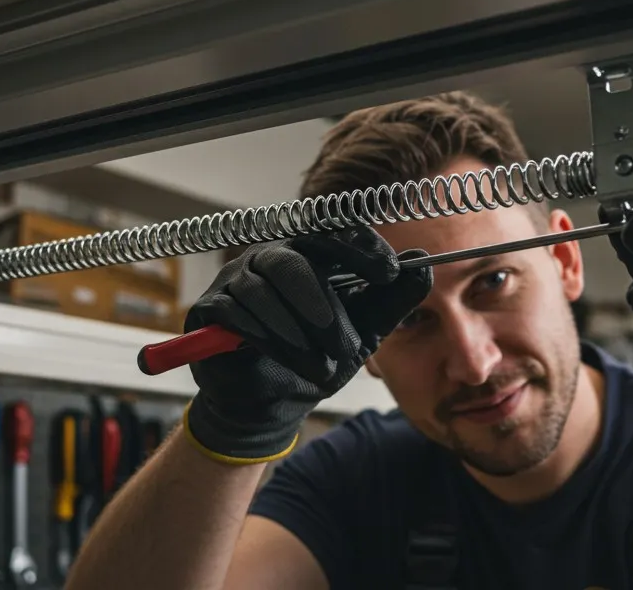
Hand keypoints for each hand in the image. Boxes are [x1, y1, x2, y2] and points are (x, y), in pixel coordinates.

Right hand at [182, 226, 431, 463]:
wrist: (276, 403)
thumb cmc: (318, 357)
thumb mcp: (364, 332)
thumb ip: (392, 301)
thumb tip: (422, 267)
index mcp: (311, 255)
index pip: (332, 230)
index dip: (360, 246)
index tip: (389, 271)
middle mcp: (271, 258)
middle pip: (293, 259)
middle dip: (322, 305)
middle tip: (345, 345)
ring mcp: (236, 279)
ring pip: (264, 290)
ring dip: (296, 334)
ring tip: (321, 367)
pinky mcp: (210, 308)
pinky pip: (235, 313)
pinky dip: (264, 339)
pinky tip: (284, 359)